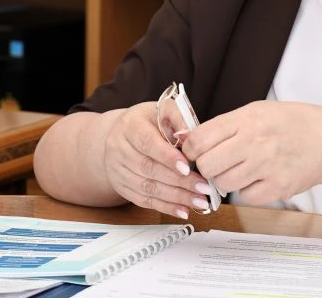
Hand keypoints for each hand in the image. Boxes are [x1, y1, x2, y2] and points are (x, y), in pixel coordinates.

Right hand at [103, 102, 212, 218]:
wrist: (121, 134)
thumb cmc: (148, 121)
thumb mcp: (163, 110)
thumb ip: (179, 119)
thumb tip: (192, 137)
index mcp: (130, 126)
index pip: (147, 143)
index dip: (167, 157)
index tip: (187, 167)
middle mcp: (119, 149)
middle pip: (149, 169)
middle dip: (179, 181)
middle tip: (204, 188)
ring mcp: (118, 170)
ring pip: (147, 188)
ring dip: (176, 197)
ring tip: (200, 201)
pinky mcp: (122, 187)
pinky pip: (144, 201)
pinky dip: (165, 207)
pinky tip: (183, 210)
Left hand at [181, 101, 321, 204]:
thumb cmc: (287, 124)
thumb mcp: (255, 112)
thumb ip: (223, 125)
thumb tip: (187, 140)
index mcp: (246, 119)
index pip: (200, 138)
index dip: (190, 149)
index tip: (193, 152)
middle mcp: (255, 142)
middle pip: (207, 165)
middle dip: (206, 166)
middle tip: (217, 162)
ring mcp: (267, 166)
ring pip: (224, 184)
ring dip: (226, 179)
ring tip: (241, 168)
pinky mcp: (278, 188)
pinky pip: (245, 197)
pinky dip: (247, 190)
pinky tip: (259, 177)